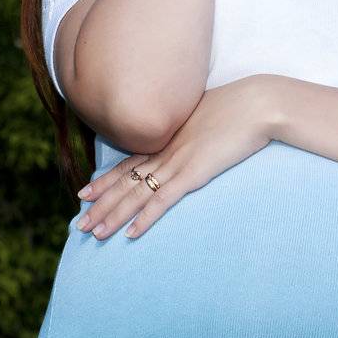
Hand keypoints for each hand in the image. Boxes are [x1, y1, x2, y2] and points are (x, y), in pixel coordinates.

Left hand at [74, 75, 278, 240]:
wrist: (258, 103)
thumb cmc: (242, 105)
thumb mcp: (210, 113)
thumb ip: (195, 127)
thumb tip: (194, 134)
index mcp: (169, 136)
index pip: (129, 163)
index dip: (105, 180)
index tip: (84, 194)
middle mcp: (166, 150)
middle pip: (125, 181)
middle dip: (101, 204)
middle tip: (79, 224)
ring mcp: (178, 162)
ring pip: (136, 194)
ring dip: (113, 216)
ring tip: (94, 233)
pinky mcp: (194, 173)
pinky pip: (162, 200)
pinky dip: (145, 218)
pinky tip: (131, 234)